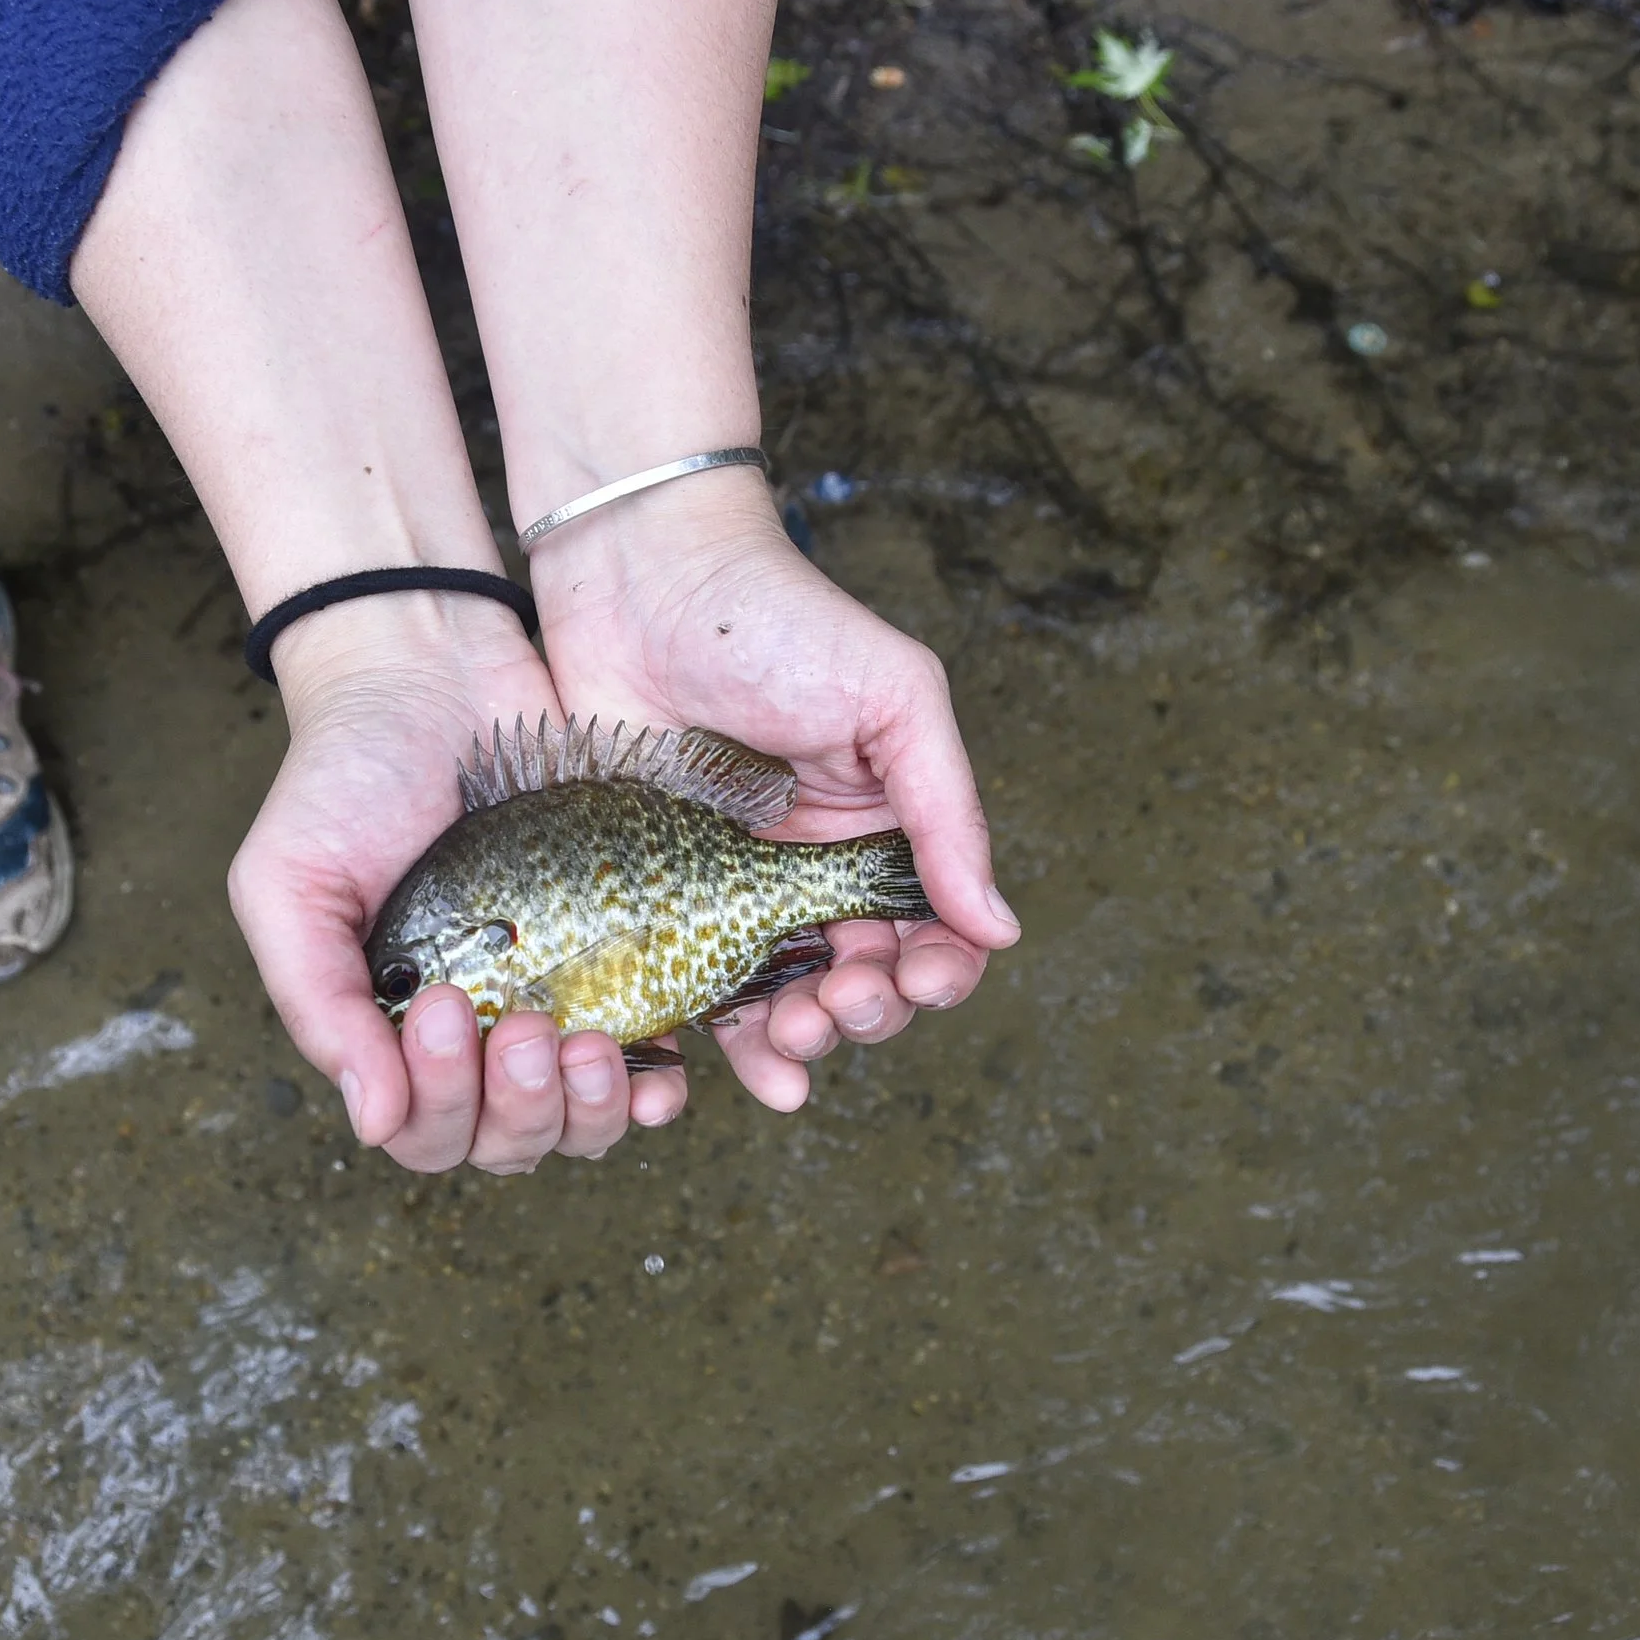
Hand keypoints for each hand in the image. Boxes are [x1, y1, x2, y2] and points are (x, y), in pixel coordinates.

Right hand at [229, 596, 685, 1171]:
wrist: (431, 667)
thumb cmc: (344, 775)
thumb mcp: (291, 882)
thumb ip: (319, 1001)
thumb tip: (375, 1122)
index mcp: (394, 1030)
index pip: (426, 1131)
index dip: (443, 1104)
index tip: (444, 1010)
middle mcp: (478, 1032)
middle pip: (510, 1142)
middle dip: (522, 1108)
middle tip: (526, 1027)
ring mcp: (555, 998)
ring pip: (580, 1120)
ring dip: (591, 1109)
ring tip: (597, 1046)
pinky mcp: (624, 956)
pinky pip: (649, 1062)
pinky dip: (655, 1086)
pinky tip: (667, 1069)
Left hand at [532, 467, 1021, 1114]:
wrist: (638, 576)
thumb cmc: (776, 620)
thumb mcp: (892, 698)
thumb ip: (946, 812)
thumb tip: (1000, 929)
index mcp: (879, 827)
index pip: (931, 927)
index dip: (939, 968)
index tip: (922, 972)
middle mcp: (809, 869)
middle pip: (862, 977)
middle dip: (868, 1008)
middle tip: (842, 997)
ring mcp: (727, 889)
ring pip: (783, 998)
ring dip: (805, 1036)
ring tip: (793, 1035)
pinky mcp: (652, 898)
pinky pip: (692, 987)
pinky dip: (727, 1038)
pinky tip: (747, 1063)